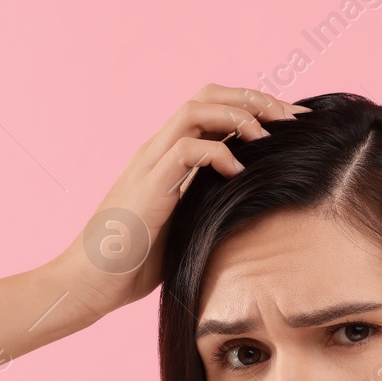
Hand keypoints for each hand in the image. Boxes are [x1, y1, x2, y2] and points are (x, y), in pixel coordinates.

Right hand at [52, 83, 308, 320]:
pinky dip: (217, 153)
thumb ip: (208, 206)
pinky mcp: (147, 187)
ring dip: (239, 115)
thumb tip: (255, 210)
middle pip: (208, 95)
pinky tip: (237, 171)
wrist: (89, 284)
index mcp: (167, 157)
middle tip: (291, 119)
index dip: (253, 107)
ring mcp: (150, 164)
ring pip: (196, 110)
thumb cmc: (134, 264)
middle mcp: (157, 150)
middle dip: (254, 99)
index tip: (292, 123)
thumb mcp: (185, 227)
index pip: (212, 109)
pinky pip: (185, 149)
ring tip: (269, 136)